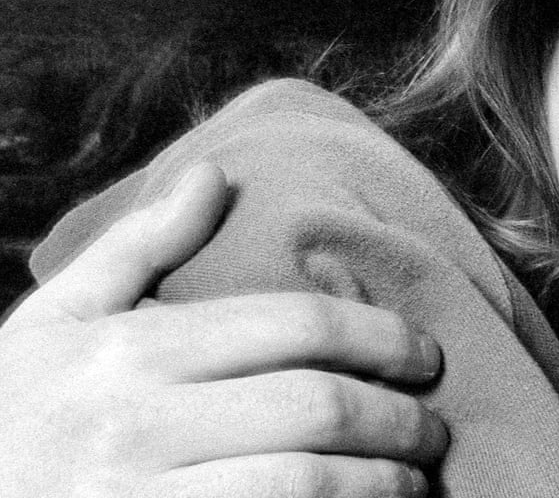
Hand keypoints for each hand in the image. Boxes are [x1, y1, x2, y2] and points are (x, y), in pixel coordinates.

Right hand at [0, 163, 449, 496]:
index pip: (295, 327)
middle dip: (399, 417)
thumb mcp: (53, 324)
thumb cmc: (10, 415)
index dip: (382, 337)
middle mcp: (133, 427)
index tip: (425, 355)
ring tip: (411, 480)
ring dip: (380, 484)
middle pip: (317, 407)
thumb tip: (216, 175)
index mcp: (126, 353)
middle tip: (434, 426)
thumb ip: (139, 250)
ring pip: (305, 484)